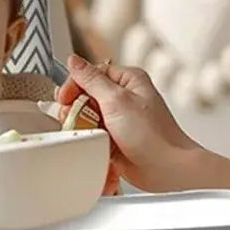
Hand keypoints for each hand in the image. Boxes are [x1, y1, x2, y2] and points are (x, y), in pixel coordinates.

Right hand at [57, 55, 200, 191]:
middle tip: (73, 118)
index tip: (65, 98)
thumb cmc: (152, 135)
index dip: (75, 84)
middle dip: (76, 108)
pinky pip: (92, 135)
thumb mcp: (116, 100)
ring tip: (85, 133)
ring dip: (81, 126)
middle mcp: (124, 98)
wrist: (164, 169)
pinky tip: (90, 143)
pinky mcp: (114, 139)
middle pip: (86, 96)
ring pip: (86, 117)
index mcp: (128, 81)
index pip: (92, 73)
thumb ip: (92, 79)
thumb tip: (74, 61)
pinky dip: (88, 139)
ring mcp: (118, 120)